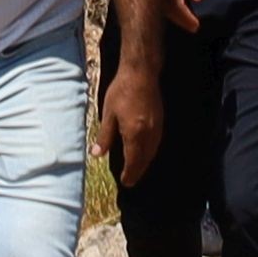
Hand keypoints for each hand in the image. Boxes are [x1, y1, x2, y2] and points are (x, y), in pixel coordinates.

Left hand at [98, 50, 163, 191]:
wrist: (141, 74)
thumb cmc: (121, 92)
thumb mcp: (108, 114)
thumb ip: (105, 136)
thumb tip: (96, 154)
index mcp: (134, 134)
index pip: (133, 162)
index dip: (129, 174)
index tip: (125, 182)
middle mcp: (148, 135)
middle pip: (145, 160)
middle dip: (137, 171)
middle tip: (130, 180)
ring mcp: (157, 128)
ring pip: (152, 152)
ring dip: (144, 162)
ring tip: (136, 168)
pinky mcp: (160, 121)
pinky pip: (156, 143)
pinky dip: (150, 152)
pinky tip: (144, 151)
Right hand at [162, 0, 211, 31]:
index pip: (176, 5)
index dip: (185, 18)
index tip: (195, 27)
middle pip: (165, 10)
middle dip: (178, 19)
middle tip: (191, 24)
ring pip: (155, 6)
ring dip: (168, 13)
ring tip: (182, 16)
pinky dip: (160, 5)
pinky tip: (166, 6)